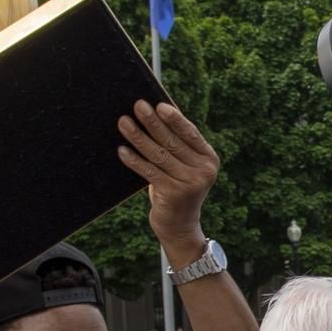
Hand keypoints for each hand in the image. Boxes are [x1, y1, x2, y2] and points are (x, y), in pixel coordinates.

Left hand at [117, 101, 220, 245]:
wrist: (179, 226)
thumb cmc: (178, 188)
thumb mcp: (184, 166)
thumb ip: (178, 144)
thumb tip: (159, 111)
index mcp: (209, 159)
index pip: (190, 133)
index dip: (174, 118)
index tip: (159, 104)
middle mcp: (203, 171)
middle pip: (172, 141)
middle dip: (152, 122)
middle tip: (137, 106)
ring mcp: (190, 184)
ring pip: (159, 155)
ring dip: (138, 137)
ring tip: (123, 123)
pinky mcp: (173, 194)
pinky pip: (149, 172)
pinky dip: (134, 160)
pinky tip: (122, 150)